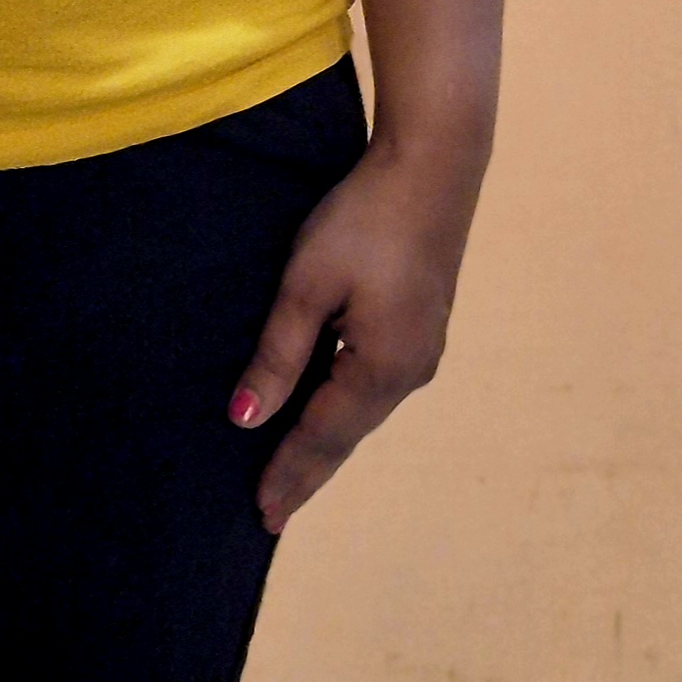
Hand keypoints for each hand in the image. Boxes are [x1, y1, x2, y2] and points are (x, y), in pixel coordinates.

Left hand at [228, 135, 482, 535]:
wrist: (435, 165)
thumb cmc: (364, 218)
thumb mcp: (307, 285)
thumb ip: (278, 354)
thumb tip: (246, 417)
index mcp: (381, 368)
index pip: (322, 437)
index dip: (288, 474)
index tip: (261, 515)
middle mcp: (410, 372)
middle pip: (347, 436)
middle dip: (307, 473)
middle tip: (271, 515)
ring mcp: (422, 352)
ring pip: (362, 415)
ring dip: (326, 446)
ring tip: (293, 477)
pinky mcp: (421, 329)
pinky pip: (374, 390)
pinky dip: (344, 414)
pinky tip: (328, 419)